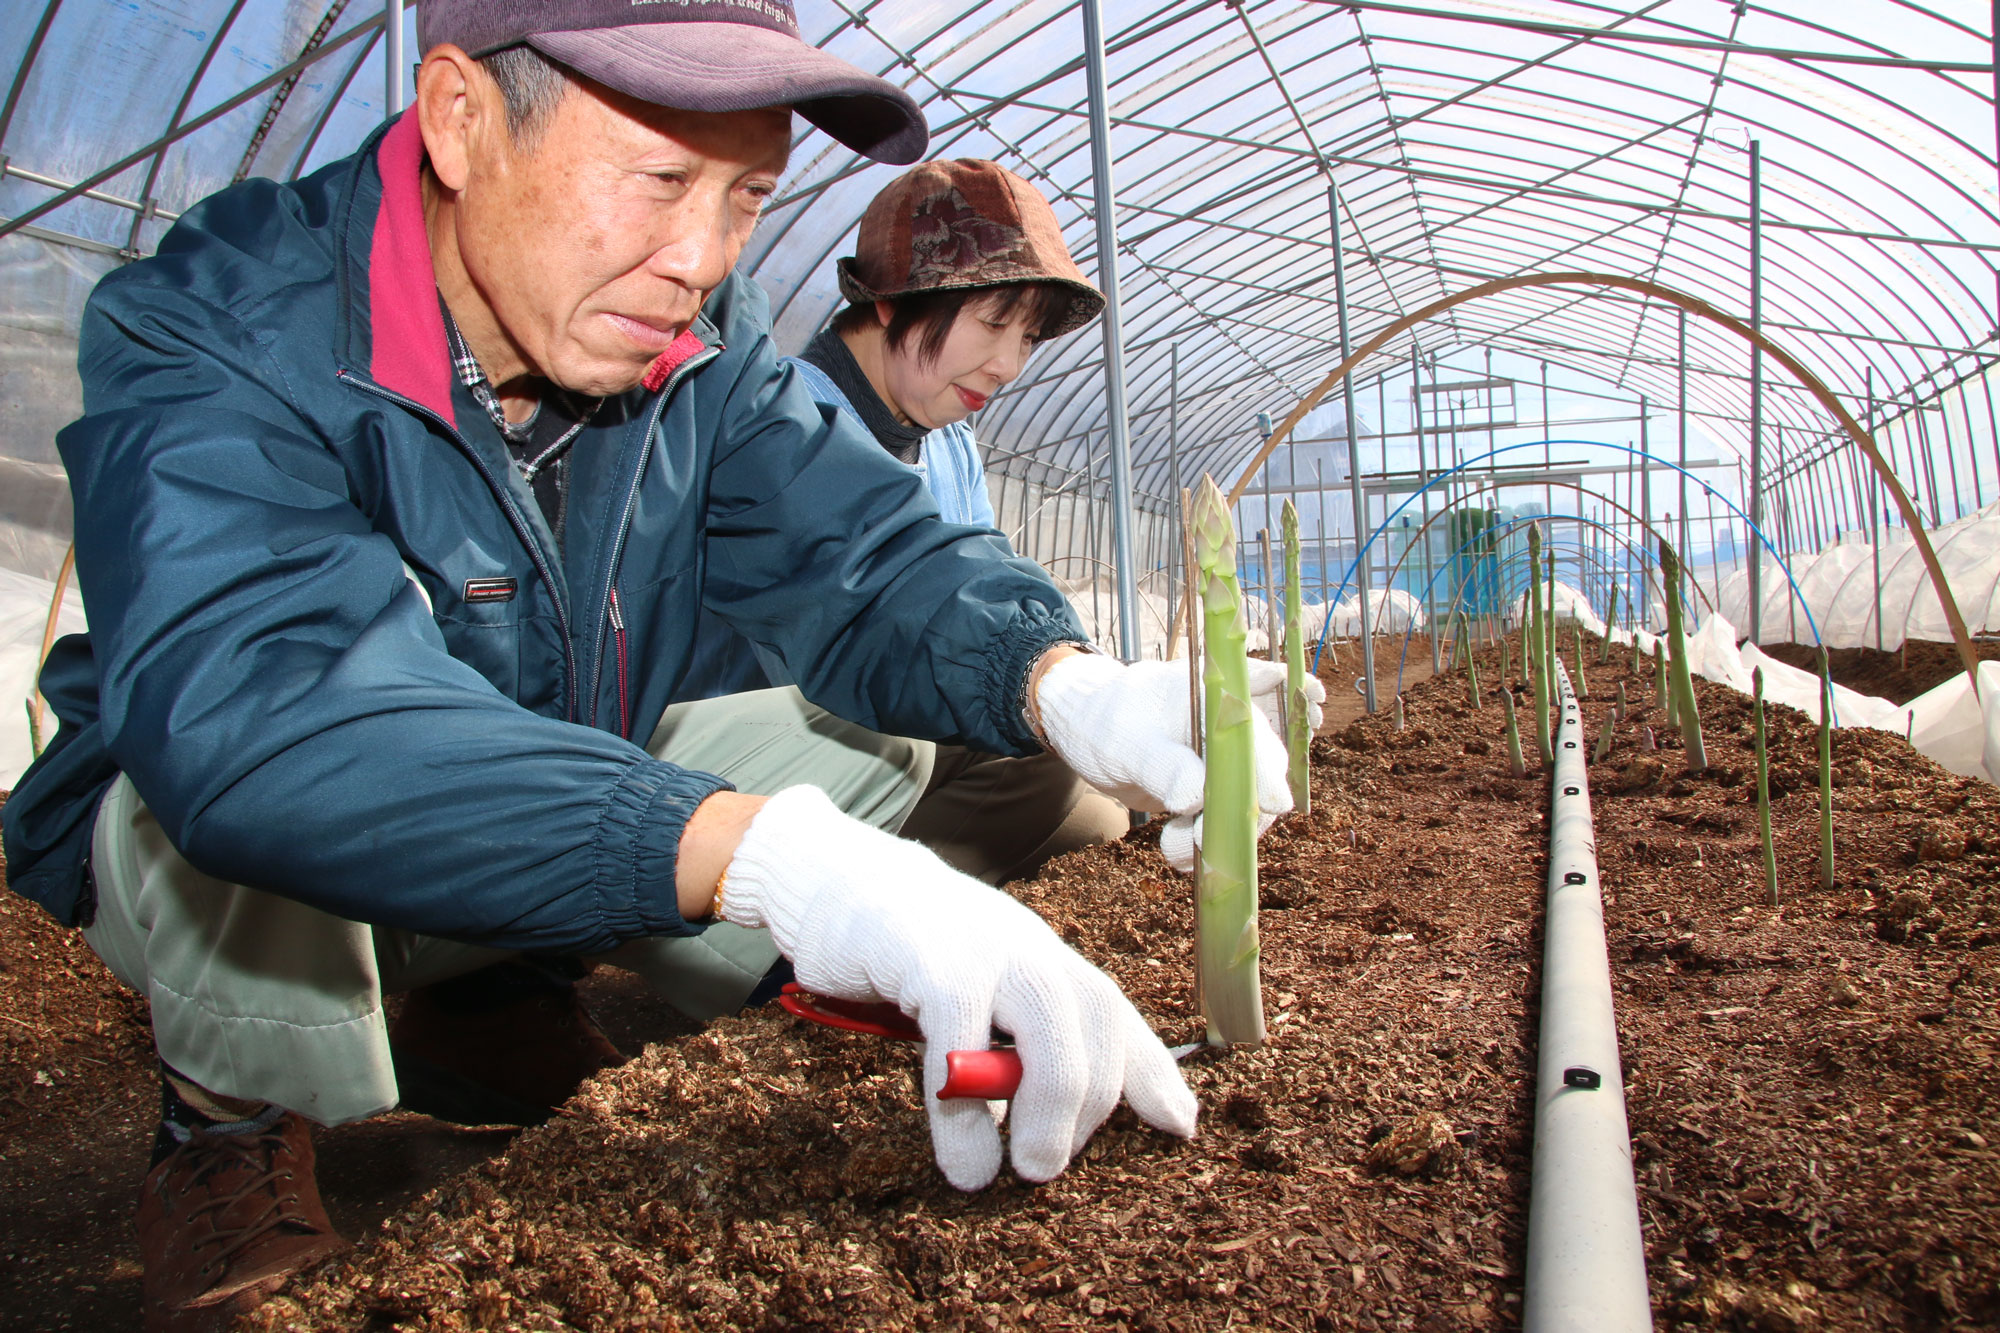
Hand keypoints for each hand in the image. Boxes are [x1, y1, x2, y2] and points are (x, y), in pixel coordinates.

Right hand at [718, 786, 1197, 1189]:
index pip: (1114, 1012)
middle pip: (1097, 1018)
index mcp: (1044, 957)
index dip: (1153, 1072)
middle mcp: (1028, 948)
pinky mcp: (929, 959)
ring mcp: (983, 948)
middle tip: (1053, 1166)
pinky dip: (964, 1105)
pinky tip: (962, 1153)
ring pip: (1050, 1022)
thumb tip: (1034, 1139)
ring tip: (1031, 1168)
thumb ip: (1008, 1051)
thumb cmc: (906, 950)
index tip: (1180, 1127)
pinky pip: (959, 1038)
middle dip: (1093, 1102)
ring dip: (1050, 1103)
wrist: (834, 879)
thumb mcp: (974, 996)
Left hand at [1031, 654, 1317, 872]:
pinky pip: (1220, 822)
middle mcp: (1230, 730)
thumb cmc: (1105, 723)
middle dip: (1237, 815)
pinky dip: (1202, 842)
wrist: (1086, 730)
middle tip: (1200, 838)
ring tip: (1171, 845)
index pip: (1255, 736)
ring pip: (1243, 807)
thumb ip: (1163, 767)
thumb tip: (1196, 796)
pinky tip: (1175, 849)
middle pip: (1262, 777)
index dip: (1269, 770)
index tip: (1274, 804)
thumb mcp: (1127, 744)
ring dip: (1214, 835)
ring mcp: (1223, 761)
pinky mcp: (1210, 789)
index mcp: (1215, 701)